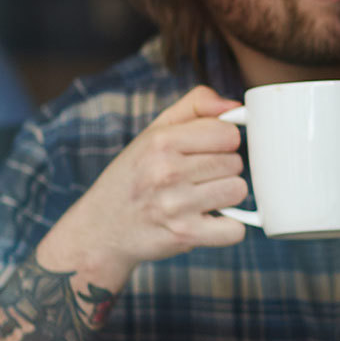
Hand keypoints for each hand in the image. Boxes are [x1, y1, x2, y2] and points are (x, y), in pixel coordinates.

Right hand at [37, 86, 248, 288]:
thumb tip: (236, 105)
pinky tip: (206, 221)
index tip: (205, 151)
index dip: (222, 142)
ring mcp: (176, 205)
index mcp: (161, 141)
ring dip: (224, 196)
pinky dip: (227, 228)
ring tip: (199, 198)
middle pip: (235, 163)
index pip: (228, 133)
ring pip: (238, 191)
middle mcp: (166, 171)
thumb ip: (196, 107)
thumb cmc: (134, 177)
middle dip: (221, 170)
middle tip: (195, 178)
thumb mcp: (154, 133)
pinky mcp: (185, 235)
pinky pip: (235, 230)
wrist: (101, 230)